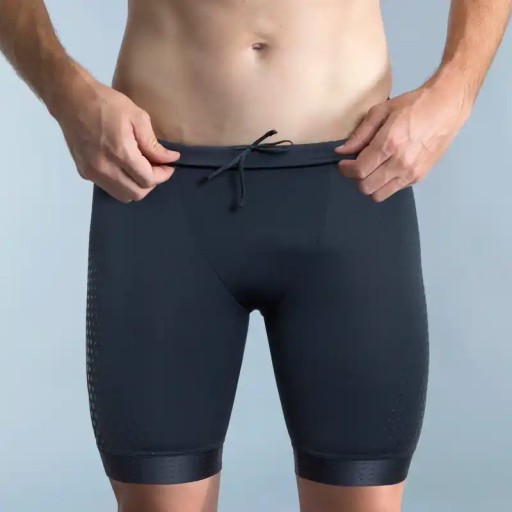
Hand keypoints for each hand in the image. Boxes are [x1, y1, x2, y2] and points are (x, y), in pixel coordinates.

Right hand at [56, 78, 179, 202]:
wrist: (70, 98)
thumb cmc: (106, 103)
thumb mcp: (137, 117)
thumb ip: (153, 144)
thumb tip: (170, 159)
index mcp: (120, 153)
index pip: (148, 180)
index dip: (163, 175)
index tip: (169, 165)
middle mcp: (104, 168)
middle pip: (137, 193)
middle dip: (151, 183)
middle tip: (156, 167)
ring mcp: (92, 172)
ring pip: (123, 195)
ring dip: (136, 186)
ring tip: (141, 168)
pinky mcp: (84, 172)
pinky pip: (109, 187)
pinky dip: (121, 183)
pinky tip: (124, 167)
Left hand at [334, 86, 469, 201]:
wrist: (447, 106)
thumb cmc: (413, 105)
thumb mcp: (381, 111)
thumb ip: (360, 134)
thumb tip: (341, 151)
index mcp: (389, 144)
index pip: (359, 170)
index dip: (346, 170)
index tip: (343, 163)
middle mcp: (400, 163)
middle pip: (366, 187)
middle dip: (355, 178)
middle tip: (355, 166)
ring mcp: (411, 173)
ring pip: (379, 195)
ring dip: (369, 185)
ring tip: (369, 170)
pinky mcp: (419, 177)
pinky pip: (394, 190)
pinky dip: (384, 185)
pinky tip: (385, 170)